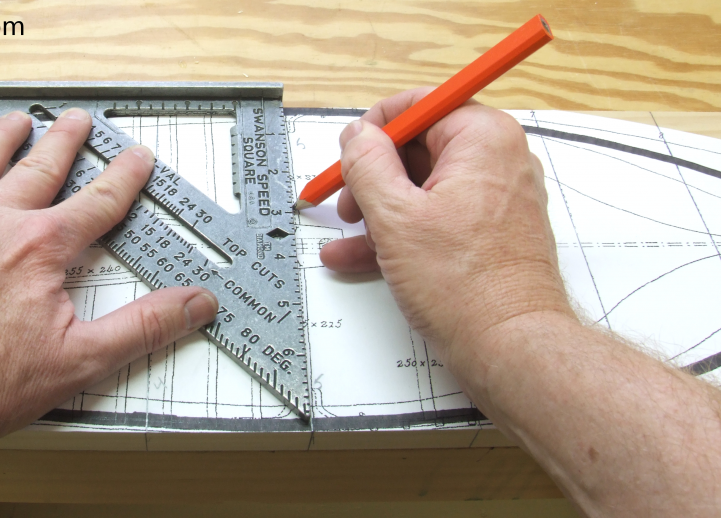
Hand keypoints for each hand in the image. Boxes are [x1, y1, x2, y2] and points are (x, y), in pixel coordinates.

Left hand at [0, 109, 217, 475]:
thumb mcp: (79, 361)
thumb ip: (143, 327)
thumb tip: (194, 303)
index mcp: (39, 247)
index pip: (97, 201)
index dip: (124, 177)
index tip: (137, 156)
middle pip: (40, 168)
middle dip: (65, 141)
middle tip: (77, 119)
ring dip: (3, 139)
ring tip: (18, 120)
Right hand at [319, 89, 573, 362]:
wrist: (509, 346)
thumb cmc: (464, 284)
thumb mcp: (394, 216)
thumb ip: (367, 164)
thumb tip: (357, 135)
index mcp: (483, 138)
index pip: (422, 104)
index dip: (376, 127)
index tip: (349, 152)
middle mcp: (498, 160)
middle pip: (421, 148)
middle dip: (374, 176)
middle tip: (347, 203)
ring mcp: (497, 199)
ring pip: (424, 188)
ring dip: (379, 211)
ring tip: (346, 238)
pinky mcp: (491, 233)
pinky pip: (438, 218)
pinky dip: (401, 232)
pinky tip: (358, 257)